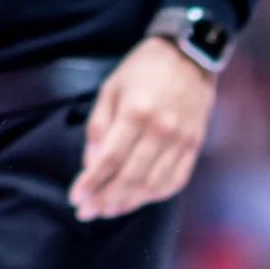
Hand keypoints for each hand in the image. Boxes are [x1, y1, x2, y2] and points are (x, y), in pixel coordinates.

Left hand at [72, 37, 217, 220]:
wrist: (191, 55)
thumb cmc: (144, 69)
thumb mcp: (111, 87)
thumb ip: (99, 126)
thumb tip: (91, 164)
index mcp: (136, 112)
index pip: (110, 159)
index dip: (91, 183)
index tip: (75, 199)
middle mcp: (161, 130)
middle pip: (130, 178)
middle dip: (105, 199)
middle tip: (87, 213)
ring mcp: (181, 141)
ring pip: (153, 185)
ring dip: (128, 202)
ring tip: (108, 210)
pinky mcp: (194, 146)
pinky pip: (175, 181)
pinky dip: (154, 195)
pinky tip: (137, 199)